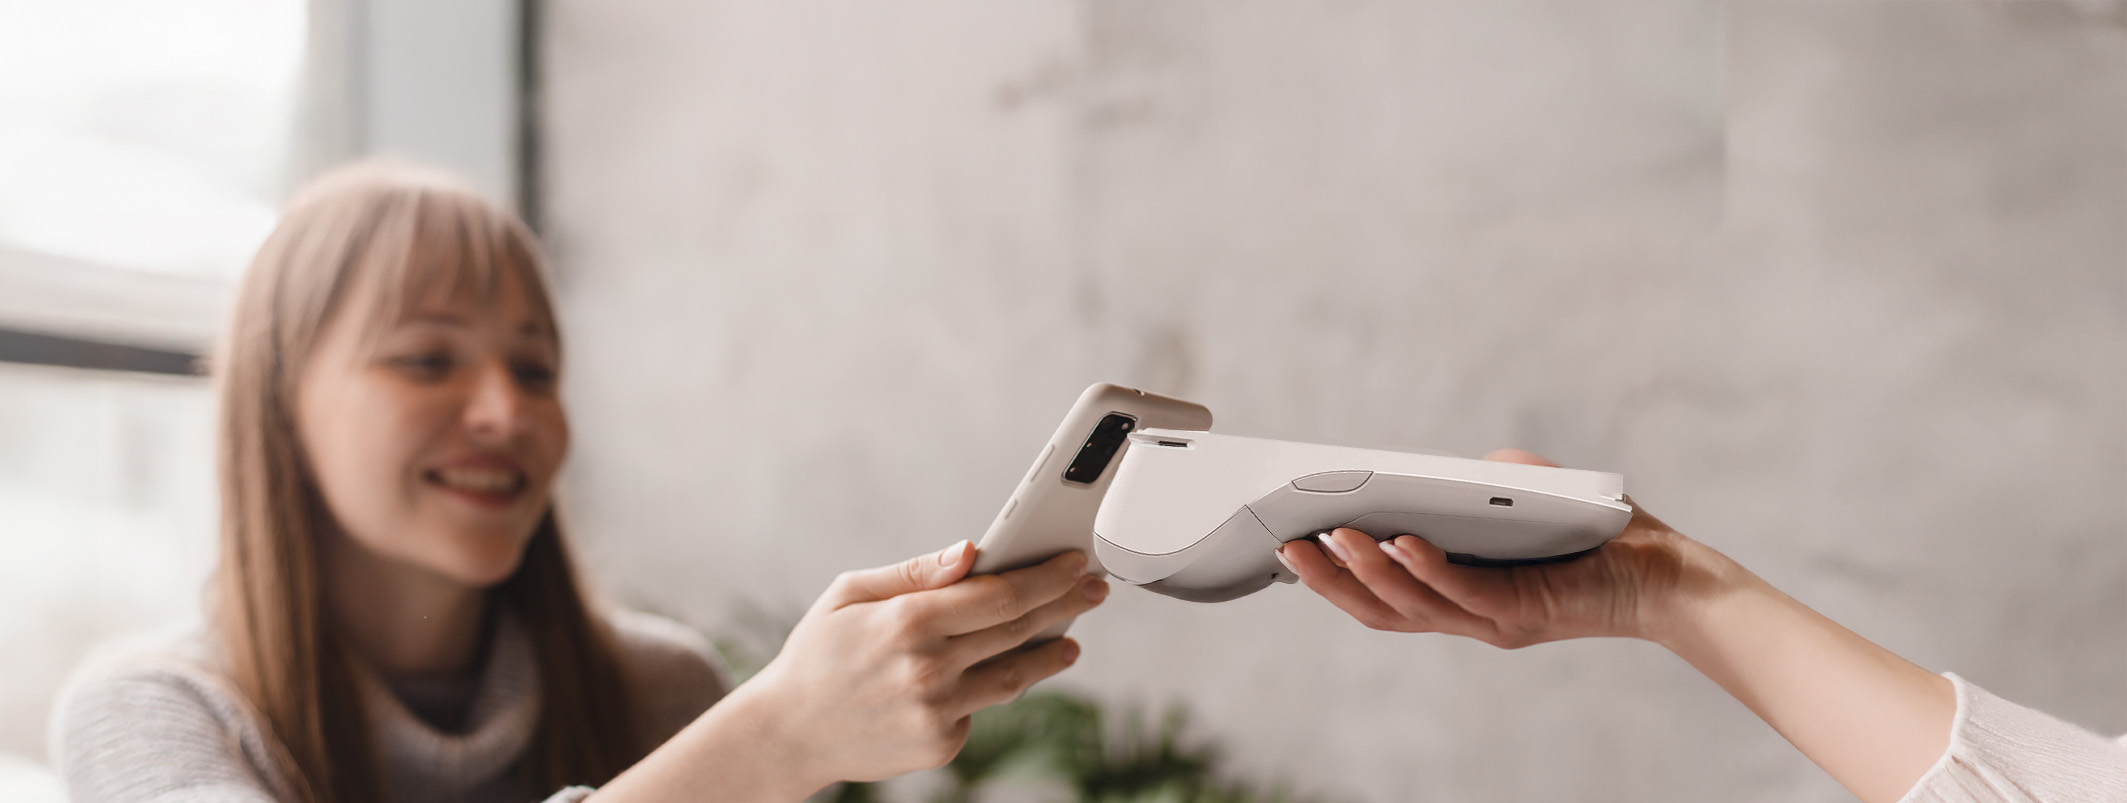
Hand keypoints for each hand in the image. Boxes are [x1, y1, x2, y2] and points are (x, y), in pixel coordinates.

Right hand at [744, 541, 1107, 790]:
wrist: (788, 732)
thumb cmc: (819, 652)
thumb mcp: (850, 594)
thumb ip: (915, 573)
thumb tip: (971, 551)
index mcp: (906, 621)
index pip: (999, 595)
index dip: (1046, 577)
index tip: (1075, 561)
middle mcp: (927, 668)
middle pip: (1017, 631)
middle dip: (1064, 606)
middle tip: (1094, 589)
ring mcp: (937, 711)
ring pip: (1013, 677)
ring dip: (1049, 654)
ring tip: (1070, 638)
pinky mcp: (941, 743)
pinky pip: (981, 707)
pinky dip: (994, 687)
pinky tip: (1004, 671)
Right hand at [1279, 449, 1743, 647]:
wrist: (1670, 577)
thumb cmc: (1602, 536)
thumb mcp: (1533, 496)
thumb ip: (1492, 480)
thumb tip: (1460, 470)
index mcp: (1461, 594)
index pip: (1384, 594)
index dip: (1335, 579)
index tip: (1292, 548)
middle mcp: (1469, 614)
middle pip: (1380, 608)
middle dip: (1329, 581)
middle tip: (1287, 548)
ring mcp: (1492, 617)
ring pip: (1411, 604)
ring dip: (1366, 573)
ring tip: (1330, 539)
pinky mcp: (1521, 610)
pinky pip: (1462, 592)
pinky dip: (1426, 568)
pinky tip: (1401, 541)